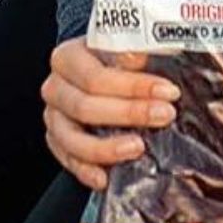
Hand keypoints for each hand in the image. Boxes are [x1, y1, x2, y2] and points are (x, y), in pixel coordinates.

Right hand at [40, 37, 179, 189]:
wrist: (100, 67)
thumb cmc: (116, 58)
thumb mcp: (128, 44)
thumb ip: (137, 49)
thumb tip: (143, 56)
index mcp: (67, 57)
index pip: (96, 76)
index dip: (133, 86)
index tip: (168, 91)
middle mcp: (55, 87)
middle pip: (85, 107)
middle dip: (129, 113)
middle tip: (164, 115)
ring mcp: (54, 117)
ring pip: (72, 138)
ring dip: (107, 147)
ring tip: (138, 148)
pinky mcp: (57, 142)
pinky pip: (68, 160)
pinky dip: (86, 171)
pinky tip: (106, 178)